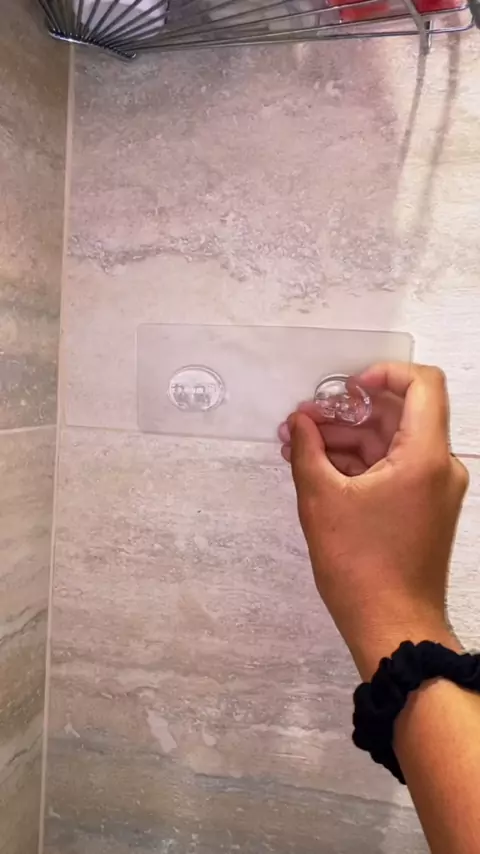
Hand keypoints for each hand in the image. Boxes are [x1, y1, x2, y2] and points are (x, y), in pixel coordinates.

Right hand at [279, 363, 468, 679]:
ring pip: (391, 443)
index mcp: (425, 456)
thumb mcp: (321, 500)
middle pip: (397, 415)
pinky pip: (393, 469)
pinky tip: (318, 468)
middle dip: (346, 413)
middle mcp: (439, 466)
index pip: (422, 384)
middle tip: (301, 421)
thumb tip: (299, 422)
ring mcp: (433, 489)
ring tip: (298, 446)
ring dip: (346, 440)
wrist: (392, 627)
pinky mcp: (422, 508)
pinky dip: (359, 464)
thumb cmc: (360, 566)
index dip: (383, 373)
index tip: (344, 388)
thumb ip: (307, 449)